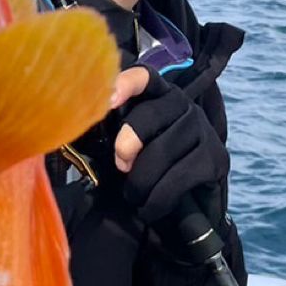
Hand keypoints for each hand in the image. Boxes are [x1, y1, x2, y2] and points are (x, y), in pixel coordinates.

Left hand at [109, 67, 228, 224]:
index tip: (109, 100)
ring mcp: (202, 130)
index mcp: (156, 95)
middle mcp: (183, 105)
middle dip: (127, 146)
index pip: (144, 77)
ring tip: (134, 196)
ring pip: (162, 151)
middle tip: (121, 168)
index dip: (126, 83)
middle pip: (149, 116)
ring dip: (140, 182)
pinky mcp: (216, 158)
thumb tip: (70, 128)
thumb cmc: (147, 169)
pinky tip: (150, 207)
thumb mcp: (124, 146)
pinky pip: (179, 178)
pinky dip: (157, 199)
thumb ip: (103, 133)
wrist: (188, 205)